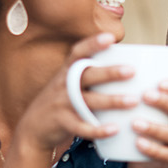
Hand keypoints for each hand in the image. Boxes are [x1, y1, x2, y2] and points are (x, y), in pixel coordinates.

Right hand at [13, 33, 131, 155]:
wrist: (33, 128)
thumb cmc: (61, 102)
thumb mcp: (68, 83)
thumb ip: (89, 74)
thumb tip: (124, 62)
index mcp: (66, 72)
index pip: (78, 53)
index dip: (93, 44)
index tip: (110, 38)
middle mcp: (63, 85)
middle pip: (87, 76)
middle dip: (109, 72)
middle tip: (132, 70)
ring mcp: (62, 104)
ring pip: (88, 101)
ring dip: (112, 101)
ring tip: (133, 100)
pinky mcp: (62, 123)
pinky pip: (81, 127)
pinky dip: (98, 129)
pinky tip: (115, 129)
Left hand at [127, 63, 167, 167]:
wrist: (145, 158)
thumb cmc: (149, 122)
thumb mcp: (151, 104)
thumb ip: (155, 84)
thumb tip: (159, 59)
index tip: (160, 82)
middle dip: (167, 103)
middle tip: (145, 95)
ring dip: (156, 128)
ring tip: (135, 123)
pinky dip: (154, 149)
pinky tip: (138, 143)